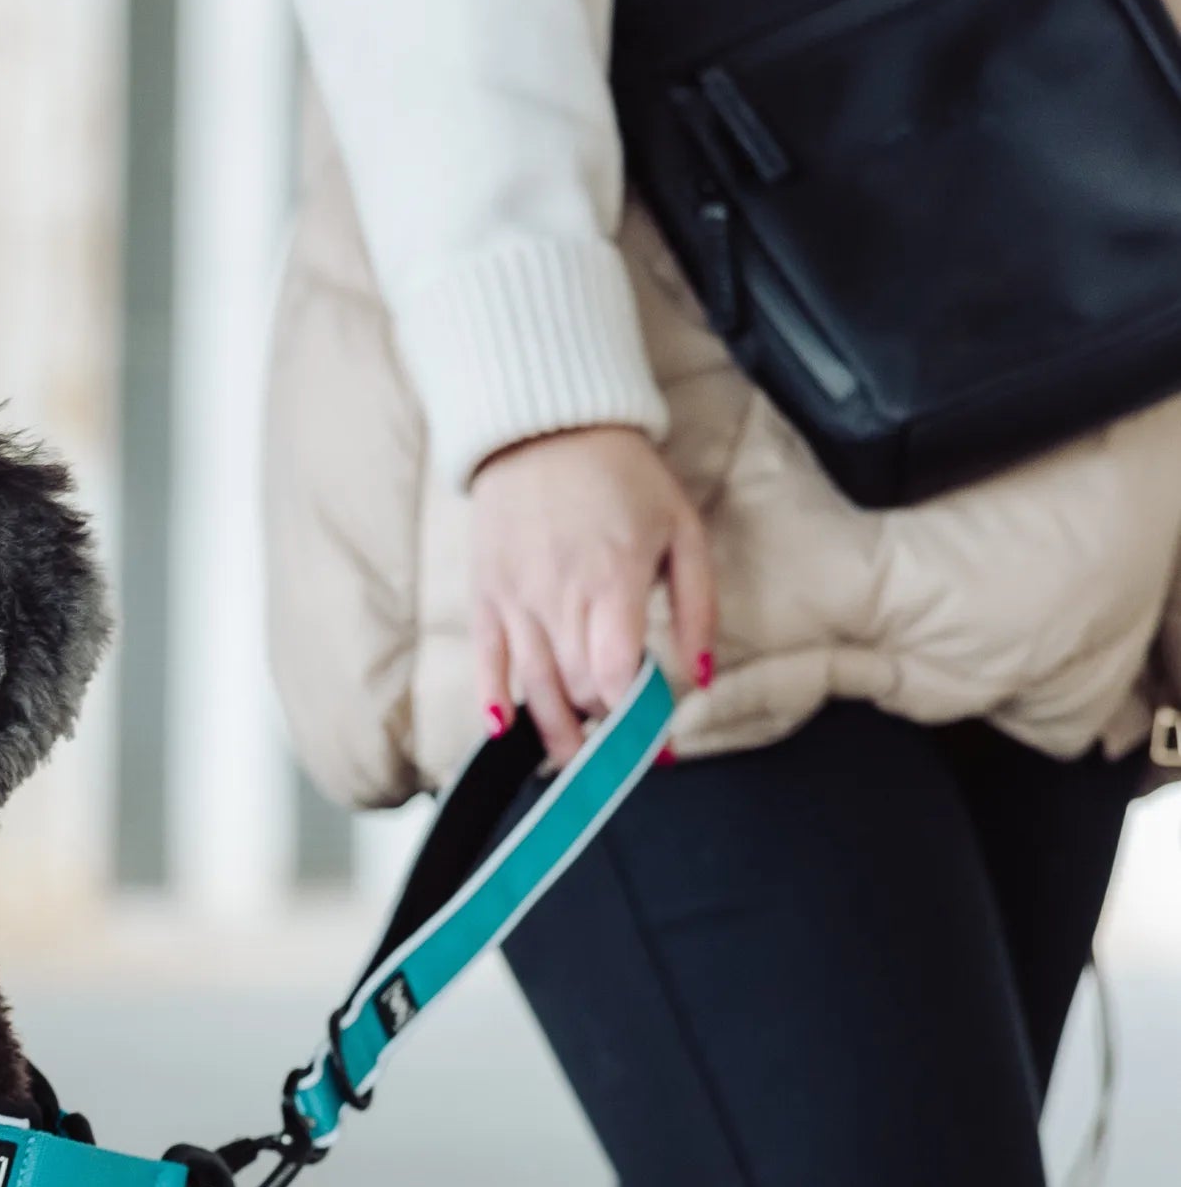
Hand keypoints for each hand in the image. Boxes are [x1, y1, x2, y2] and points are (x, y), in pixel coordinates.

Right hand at [469, 426, 715, 763]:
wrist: (545, 426)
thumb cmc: (620, 475)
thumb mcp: (682, 530)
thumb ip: (698, 606)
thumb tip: (700, 675)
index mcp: (612, 578)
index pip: (616, 673)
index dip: (634, 714)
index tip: (652, 733)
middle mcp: (558, 595)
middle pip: (578, 686)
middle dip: (603, 724)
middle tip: (621, 743)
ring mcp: (515, 598)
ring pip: (534, 686)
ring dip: (556, 731)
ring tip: (576, 759)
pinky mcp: (486, 594)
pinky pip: (486, 660)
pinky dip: (492, 699)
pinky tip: (504, 727)